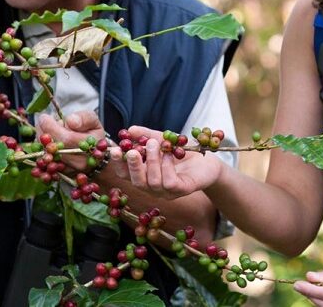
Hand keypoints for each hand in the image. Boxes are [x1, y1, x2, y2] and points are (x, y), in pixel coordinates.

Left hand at [37, 111, 105, 169]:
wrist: (94, 158)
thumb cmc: (92, 136)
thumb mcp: (93, 122)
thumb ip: (83, 118)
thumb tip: (70, 121)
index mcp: (89, 148)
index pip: (66, 138)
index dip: (51, 126)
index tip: (45, 117)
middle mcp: (79, 163)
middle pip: (53, 148)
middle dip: (44, 133)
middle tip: (44, 122)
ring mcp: (68, 171)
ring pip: (46, 155)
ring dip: (42, 142)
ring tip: (49, 132)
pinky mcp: (58, 175)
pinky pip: (43, 164)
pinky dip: (41, 151)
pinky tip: (46, 143)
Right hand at [108, 126, 224, 199]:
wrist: (208, 160)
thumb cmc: (182, 153)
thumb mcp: (163, 140)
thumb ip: (146, 135)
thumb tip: (129, 130)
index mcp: (145, 175)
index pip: (126, 174)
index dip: (118, 164)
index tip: (114, 150)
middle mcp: (153, 187)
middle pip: (137, 182)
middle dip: (133, 166)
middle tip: (133, 151)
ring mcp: (168, 192)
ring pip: (153, 183)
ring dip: (152, 162)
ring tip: (156, 144)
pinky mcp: (183, 190)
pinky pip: (170, 183)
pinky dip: (167, 167)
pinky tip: (170, 155)